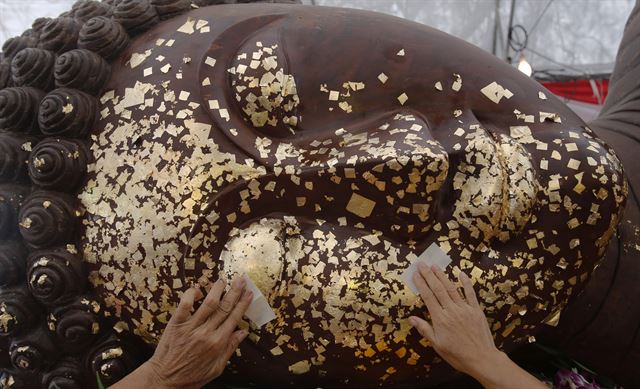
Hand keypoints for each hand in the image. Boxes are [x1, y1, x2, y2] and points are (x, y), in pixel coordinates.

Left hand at [111, 276, 252, 388]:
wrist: (165, 380)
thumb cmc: (191, 376)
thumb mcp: (217, 368)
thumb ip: (230, 348)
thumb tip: (243, 331)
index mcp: (218, 343)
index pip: (234, 318)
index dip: (243, 304)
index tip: (249, 293)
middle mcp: (206, 333)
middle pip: (224, 308)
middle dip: (235, 292)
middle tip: (241, 280)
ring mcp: (191, 327)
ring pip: (208, 303)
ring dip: (217, 290)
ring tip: (223, 280)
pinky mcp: (176, 324)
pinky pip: (185, 305)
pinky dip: (191, 295)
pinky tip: (198, 290)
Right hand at [408, 263, 547, 388]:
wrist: (482, 359)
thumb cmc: (458, 355)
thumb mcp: (437, 345)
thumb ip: (425, 329)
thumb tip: (411, 318)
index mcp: (440, 319)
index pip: (428, 297)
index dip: (421, 284)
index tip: (415, 274)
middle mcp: (452, 310)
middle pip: (438, 289)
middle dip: (429, 275)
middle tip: (422, 264)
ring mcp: (465, 309)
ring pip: (452, 288)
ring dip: (442, 276)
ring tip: (435, 266)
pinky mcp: (476, 311)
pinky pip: (471, 294)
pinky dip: (466, 283)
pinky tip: (461, 274)